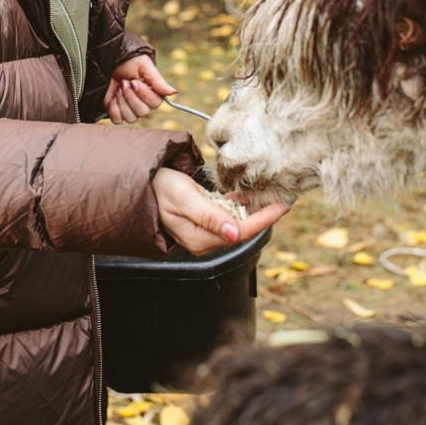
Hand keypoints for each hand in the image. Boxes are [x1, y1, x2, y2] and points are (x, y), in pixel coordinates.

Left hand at [105, 55, 176, 124]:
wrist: (109, 62)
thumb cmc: (129, 62)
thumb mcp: (144, 66)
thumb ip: (158, 81)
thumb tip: (174, 92)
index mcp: (153, 93)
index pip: (155, 103)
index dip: (143, 94)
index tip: (133, 81)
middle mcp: (143, 104)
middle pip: (143, 112)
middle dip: (130, 96)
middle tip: (124, 83)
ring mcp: (130, 110)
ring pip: (131, 118)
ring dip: (122, 101)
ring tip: (118, 88)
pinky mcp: (117, 113)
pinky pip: (118, 120)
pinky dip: (114, 109)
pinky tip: (113, 97)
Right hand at [152, 167, 288, 256]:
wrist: (140, 186)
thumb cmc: (159, 189)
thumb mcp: (184, 198)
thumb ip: (209, 216)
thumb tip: (235, 233)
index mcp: (201, 238)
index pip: (241, 233)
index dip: (265, 220)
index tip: (283, 206)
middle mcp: (205, 239)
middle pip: (243, 229)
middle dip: (265, 215)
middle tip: (285, 198)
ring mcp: (204, 231)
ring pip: (237, 222)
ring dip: (255, 210)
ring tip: (273, 195)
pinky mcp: (204, 220)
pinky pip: (228, 215)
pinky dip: (240, 205)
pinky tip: (249, 195)